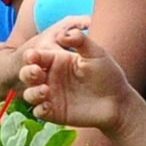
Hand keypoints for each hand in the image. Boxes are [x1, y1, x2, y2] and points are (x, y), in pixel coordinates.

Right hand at [19, 17, 133, 131]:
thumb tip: (62, 33)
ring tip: (45, 91)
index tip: (33, 56)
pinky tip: (48, 106)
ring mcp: (50, 96)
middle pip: (26, 74)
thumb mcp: (96, 53)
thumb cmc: (108, 75)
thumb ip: (80, 40)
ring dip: (32, 92)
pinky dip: (39, 109)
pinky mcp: (53, 112)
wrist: (118, 102)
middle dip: (26, 72)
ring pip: (29, 93)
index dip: (31, 56)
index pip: (36, 56)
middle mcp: (49, 78)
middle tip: (36, 72)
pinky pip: (38, 111)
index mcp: (55, 61)